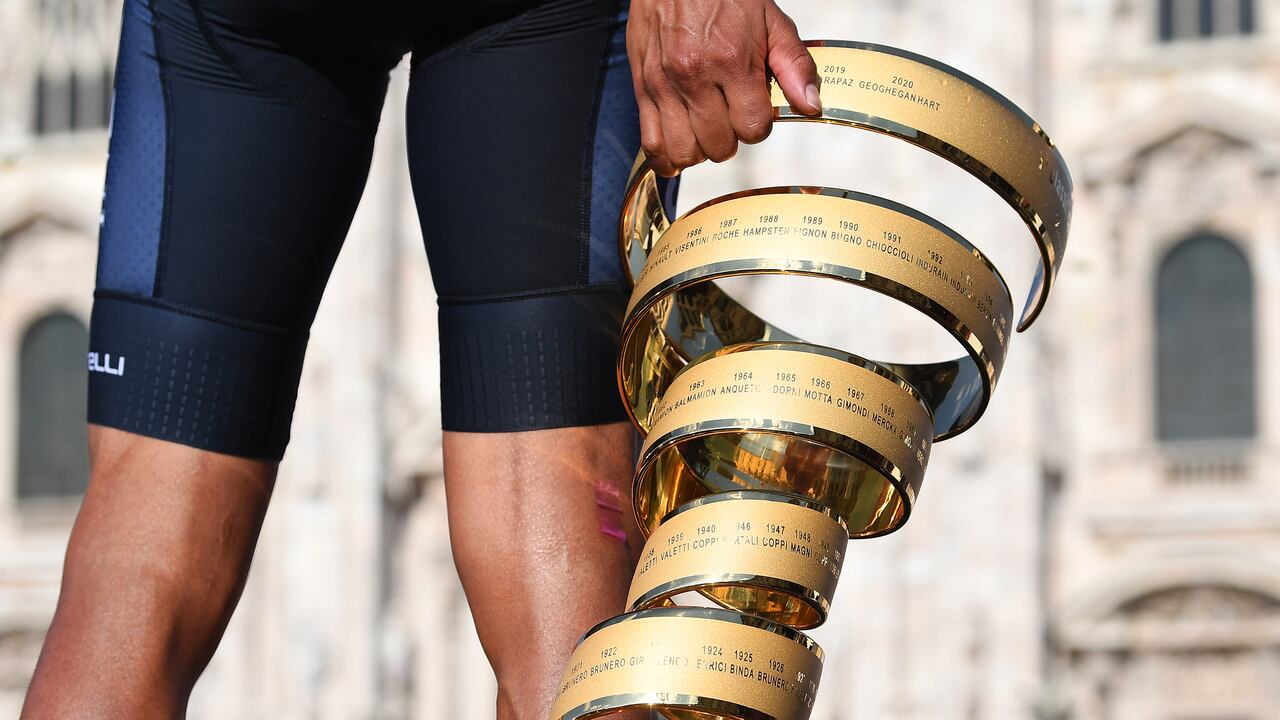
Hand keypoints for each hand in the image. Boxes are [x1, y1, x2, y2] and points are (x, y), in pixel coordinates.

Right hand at [626, 0, 821, 176]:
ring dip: (701, 150)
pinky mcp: (642, 88)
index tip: (754, 108)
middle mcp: (695, 77)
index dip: (759, 125)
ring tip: (706, 130)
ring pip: (685, 152)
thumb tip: (810, 105)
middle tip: (730, 116)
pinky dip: (666, 158)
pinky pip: (651, 144)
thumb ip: (794, 64)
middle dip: (731, 138)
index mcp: (731, 61)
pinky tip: (679, 152)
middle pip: (720, 146)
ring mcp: (664, 85)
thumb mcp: (771, 20)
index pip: (754, 128)